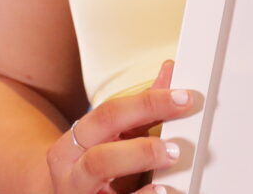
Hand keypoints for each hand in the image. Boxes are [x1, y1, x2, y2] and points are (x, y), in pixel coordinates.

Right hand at [45, 59, 201, 193]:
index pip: (109, 113)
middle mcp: (70, 166)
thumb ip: (141, 110)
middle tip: (176, 144)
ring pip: (98, 168)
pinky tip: (160, 191)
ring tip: (170, 159)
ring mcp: (77, 191)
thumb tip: (169, 70)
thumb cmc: (92, 169)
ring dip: (137, 159)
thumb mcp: (111, 139)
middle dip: (141, 141)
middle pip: (101, 140)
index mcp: (75, 140)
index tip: (183, 99)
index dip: (148, 103)